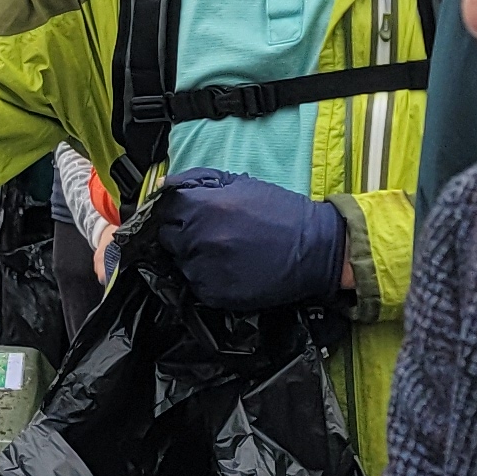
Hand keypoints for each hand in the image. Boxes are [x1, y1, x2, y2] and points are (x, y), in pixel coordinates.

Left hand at [150, 167, 347, 312]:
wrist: (315, 248)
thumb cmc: (280, 213)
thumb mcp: (239, 182)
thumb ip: (196, 181)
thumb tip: (163, 186)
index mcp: (203, 206)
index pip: (161, 209)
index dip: (171, 211)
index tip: (182, 215)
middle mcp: (199, 238)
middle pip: (166, 237)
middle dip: (181, 233)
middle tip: (207, 232)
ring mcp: (204, 268)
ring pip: (178, 262)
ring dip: (192, 256)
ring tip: (222, 250)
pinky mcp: (214, 293)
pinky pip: (194, 284)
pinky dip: (205, 276)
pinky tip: (228, 267)